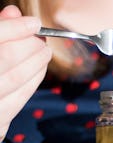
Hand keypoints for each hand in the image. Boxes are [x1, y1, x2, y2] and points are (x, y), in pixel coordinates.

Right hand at [0, 5, 51, 141]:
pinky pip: (19, 98)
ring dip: (36, 63)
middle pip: (6, 57)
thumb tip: (14, 13)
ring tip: (45, 52)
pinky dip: (34, 81)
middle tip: (42, 40)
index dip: (16, 28)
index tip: (35, 23)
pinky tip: (41, 70)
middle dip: (30, 46)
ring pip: (16, 78)